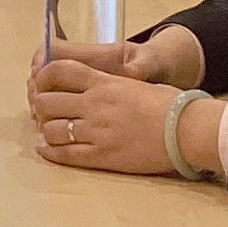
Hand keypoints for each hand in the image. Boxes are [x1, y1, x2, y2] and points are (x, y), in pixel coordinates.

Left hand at [27, 30, 214, 176]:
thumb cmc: (169, 105)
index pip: (60, 71)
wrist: (187, 130)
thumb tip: (90, 85)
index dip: (44, 76)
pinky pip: (66, 154)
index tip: (40, 82)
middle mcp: (95, 104)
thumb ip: (108, 84)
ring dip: (45, 130)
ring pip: (52, 129)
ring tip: (47, 131)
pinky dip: (50, 152)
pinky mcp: (103, 155)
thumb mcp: (135, 83)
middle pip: (48, 101)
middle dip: (41, 106)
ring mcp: (97, 131)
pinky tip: (45, 149)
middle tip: (43, 110)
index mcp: (104, 82)